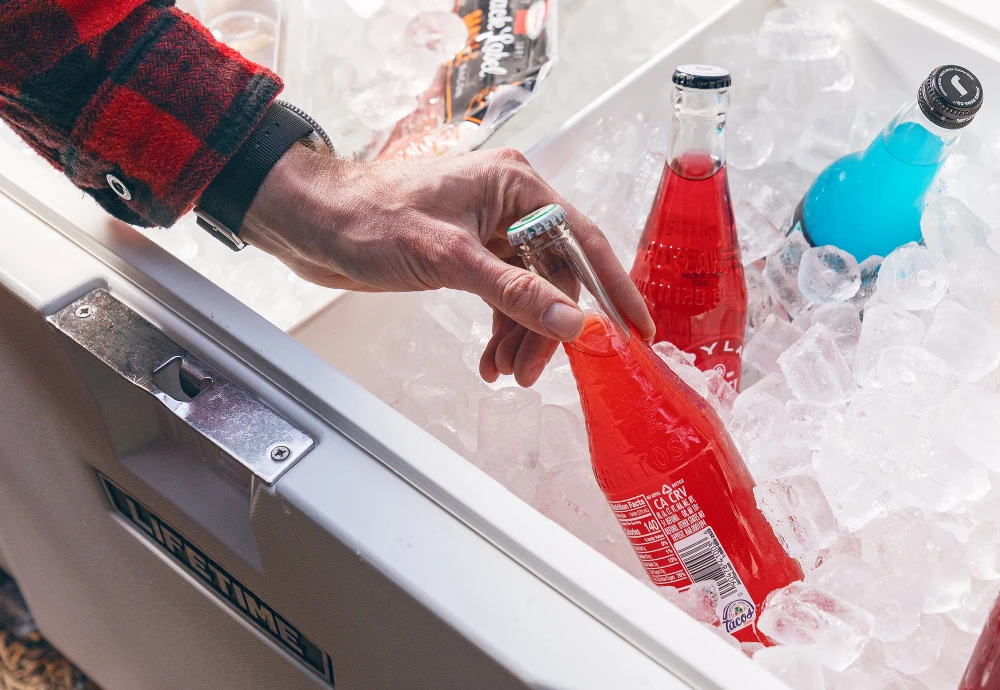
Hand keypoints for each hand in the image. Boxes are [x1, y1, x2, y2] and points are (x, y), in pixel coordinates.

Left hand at [241, 144, 653, 386]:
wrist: (311, 222)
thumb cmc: (368, 218)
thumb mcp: (448, 257)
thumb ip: (514, 293)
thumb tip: (573, 324)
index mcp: (515, 185)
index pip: (581, 240)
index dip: (613, 287)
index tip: (637, 329)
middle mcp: (509, 204)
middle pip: (555, 275)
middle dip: (547, 327)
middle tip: (533, 372)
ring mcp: (488, 231)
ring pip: (529, 292)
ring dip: (521, 336)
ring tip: (505, 372)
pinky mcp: (468, 255)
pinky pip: (503, 297)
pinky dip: (500, 330)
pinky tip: (490, 360)